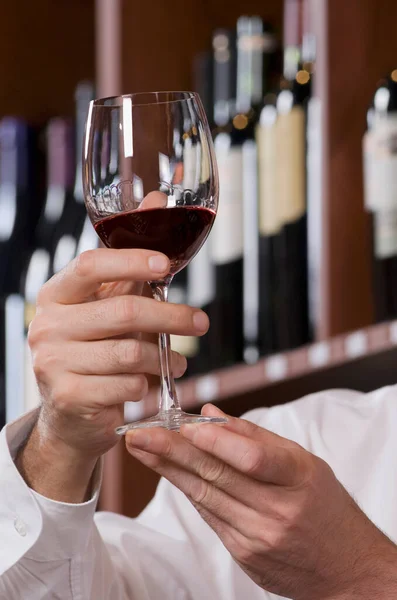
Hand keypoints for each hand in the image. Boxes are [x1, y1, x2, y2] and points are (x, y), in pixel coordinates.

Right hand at [28, 248, 208, 458]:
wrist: (68, 416)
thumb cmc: (91, 357)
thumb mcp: (101, 318)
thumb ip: (123, 292)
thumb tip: (162, 267)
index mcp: (53, 296)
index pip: (89, 267)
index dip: (130, 261)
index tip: (164, 264)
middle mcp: (47, 326)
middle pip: (124, 311)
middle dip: (171, 317)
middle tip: (200, 322)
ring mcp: (53, 362)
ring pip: (131, 353)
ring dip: (163, 358)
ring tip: (177, 363)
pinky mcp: (68, 396)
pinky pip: (128, 384)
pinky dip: (145, 386)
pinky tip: (145, 386)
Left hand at [126, 405, 396, 599]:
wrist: (345, 568)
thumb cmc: (326, 508)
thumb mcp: (306, 463)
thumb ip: (257, 437)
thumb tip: (211, 414)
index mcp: (299, 479)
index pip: (252, 458)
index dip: (216, 440)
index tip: (185, 424)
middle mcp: (277, 510)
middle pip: (217, 475)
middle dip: (173, 451)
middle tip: (141, 432)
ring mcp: (258, 536)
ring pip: (204, 495)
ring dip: (168, 469)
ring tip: (142, 447)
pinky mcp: (244, 554)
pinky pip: (209, 515)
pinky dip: (188, 489)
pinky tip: (168, 471)